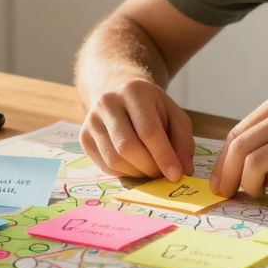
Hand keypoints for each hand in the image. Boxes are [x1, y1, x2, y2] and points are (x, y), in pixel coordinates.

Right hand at [80, 79, 194, 181]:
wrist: (120, 93)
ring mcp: (91, 120)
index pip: (148, 130)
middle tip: (162, 174)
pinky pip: (104, 166)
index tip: (176, 175)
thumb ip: (183, 142)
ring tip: (149, 168)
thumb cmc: (152, 107)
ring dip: (137, 173)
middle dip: (149, 167)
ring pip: (114, 160)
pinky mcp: (83, 136)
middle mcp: (108, 102)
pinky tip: (134, 165)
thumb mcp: (174, 115)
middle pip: (127, 147)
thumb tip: (184, 171)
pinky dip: (124, 173)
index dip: (163, 156)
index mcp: (134, 91)